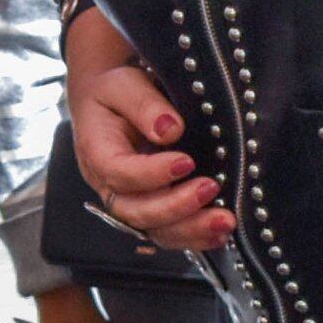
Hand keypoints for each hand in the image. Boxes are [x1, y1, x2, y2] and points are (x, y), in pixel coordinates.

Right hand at [65, 6, 229, 253]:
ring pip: (154, 230)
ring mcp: (130, 202)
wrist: (108, 104)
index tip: (186, 161)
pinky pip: (169, 232)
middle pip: (135, 211)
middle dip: (175, 208)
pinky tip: (220, 234)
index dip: (151, 174)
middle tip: (210, 189)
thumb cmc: (114, 93)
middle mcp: (110, 186)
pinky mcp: (151, 209)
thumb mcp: (123, 85)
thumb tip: (171, 129)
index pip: (119, 173)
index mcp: (97, 152)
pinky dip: (195, 237)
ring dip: (190, 231)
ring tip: (225, 221)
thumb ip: (144, 104)